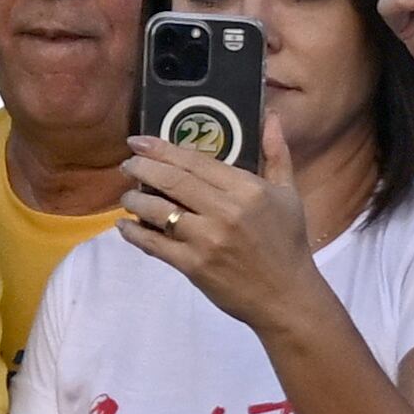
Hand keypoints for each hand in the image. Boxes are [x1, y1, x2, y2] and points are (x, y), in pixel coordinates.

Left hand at [120, 115, 314, 327]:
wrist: (287, 297)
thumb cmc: (287, 243)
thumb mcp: (288, 194)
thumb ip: (276, 153)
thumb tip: (272, 116)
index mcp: (247, 190)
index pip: (194, 161)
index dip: (162, 149)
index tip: (139, 141)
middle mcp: (225, 211)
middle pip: (171, 181)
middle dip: (141, 168)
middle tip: (127, 164)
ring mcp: (207, 239)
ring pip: (157, 210)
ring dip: (135, 199)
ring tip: (127, 195)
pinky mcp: (194, 266)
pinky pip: (154, 244)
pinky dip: (134, 233)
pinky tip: (124, 226)